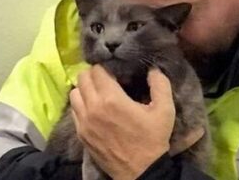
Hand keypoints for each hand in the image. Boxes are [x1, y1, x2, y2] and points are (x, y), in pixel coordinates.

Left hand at [70, 65, 175, 179]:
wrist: (140, 171)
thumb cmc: (152, 139)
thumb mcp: (165, 110)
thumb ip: (160, 85)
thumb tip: (153, 69)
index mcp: (112, 99)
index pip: (97, 70)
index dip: (107, 68)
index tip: (117, 73)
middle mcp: (93, 108)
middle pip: (82, 78)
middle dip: (94, 75)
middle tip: (107, 80)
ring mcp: (83, 122)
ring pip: (74, 93)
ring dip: (85, 89)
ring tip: (99, 93)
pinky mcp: (81, 133)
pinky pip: (73, 110)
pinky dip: (81, 104)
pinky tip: (94, 108)